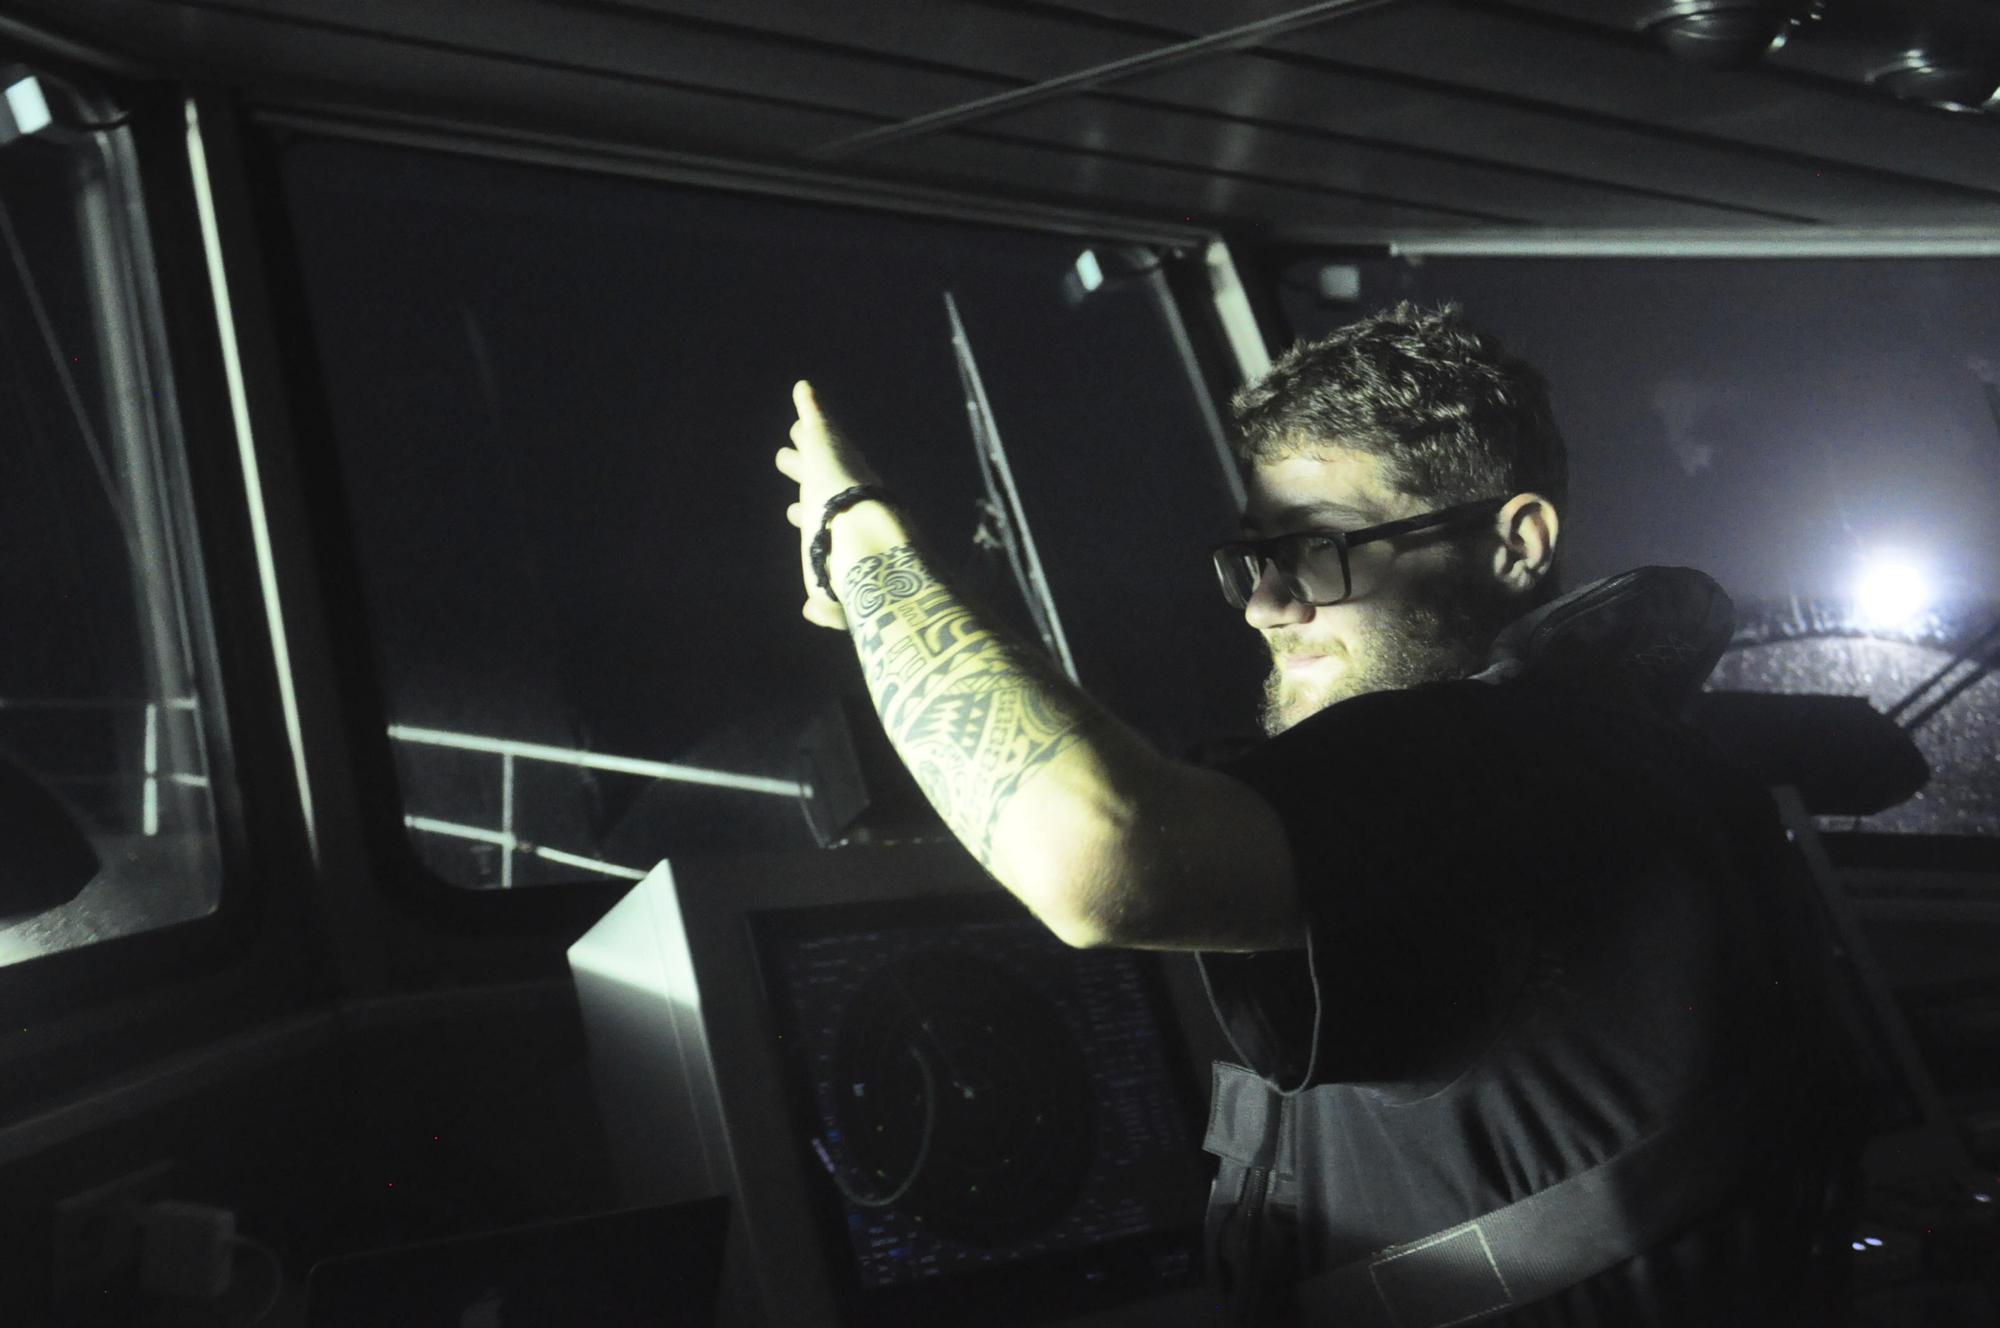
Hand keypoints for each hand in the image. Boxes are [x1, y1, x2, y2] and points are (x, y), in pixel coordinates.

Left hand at [776, 380, 878, 630]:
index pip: (823, 518)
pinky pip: (817, 417)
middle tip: (786, 461)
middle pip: (821, 478)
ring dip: (806, 437)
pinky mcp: (827, 444)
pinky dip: (808, 403)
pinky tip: (802, 389)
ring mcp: (836, 469)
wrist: (866, 544)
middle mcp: (843, 497)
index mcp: (843, 530)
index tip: (792, 516)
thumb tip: (809, 611)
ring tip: (798, 427)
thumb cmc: (858, 576)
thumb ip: (828, 610)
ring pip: (818, 448)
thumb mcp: (840, 603)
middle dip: (803, 471)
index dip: (806, 517)